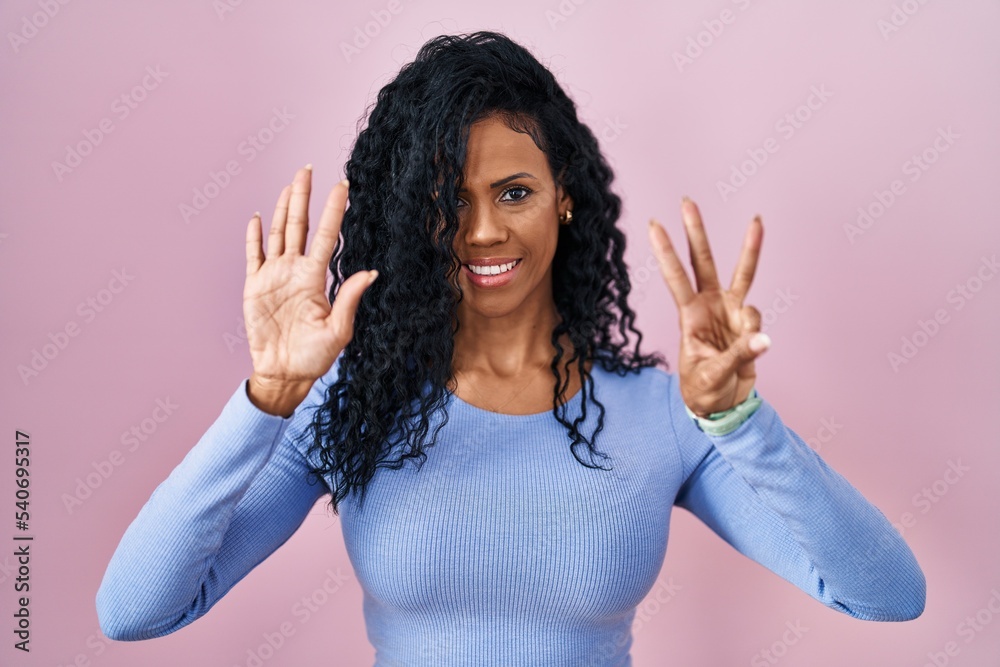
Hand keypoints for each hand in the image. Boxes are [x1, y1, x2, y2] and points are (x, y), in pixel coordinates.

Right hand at [244, 165, 377, 390]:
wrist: (285, 373)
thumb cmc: (315, 357)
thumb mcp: (338, 331)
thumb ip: (350, 299)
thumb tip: (372, 272)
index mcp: (316, 278)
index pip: (326, 236)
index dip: (333, 211)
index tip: (342, 186)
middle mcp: (295, 270)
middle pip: (300, 225)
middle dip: (304, 197)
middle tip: (308, 168)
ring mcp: (274, 276)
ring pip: (279, 233)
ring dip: (283, 208)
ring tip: (290, 184)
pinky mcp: (254, 286)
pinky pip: (253, 255)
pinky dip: (254, 236)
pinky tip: (259, 217)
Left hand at [648, 197, 767, 416]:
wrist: (722, 405)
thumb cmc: (703, 391)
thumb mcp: (712, 377)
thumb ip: (737, 357)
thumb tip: (763, 339)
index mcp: (689, 316)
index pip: (676, 277)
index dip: (665, 252)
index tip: (653, 225)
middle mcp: (709, 306)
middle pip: (702, 261)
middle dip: (695, 231)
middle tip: (686, 200)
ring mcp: (730, 311)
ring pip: (742, 274)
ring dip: (750, 248)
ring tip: (756, 221)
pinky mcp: (749, 324)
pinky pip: (758, 317)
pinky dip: (757, 334)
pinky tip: (753, 349)